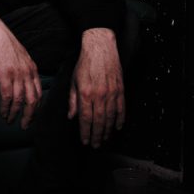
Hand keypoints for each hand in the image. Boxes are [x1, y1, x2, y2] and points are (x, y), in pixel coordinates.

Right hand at [0, 5, 41, 129]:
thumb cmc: (3, 43)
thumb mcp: (19, 56)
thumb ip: (23, 69)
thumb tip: (21, 81)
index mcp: (32, 69)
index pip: (38, 93)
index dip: (36, 107)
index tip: (31, 116)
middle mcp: (27, 73)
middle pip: (33, 100)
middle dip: (29, 116)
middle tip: (24, 126)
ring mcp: (17, 75)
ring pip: (20, 101)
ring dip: (15, 114)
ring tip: (9, 121)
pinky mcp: (5, 75)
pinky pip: (8, 97)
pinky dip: (5, 107)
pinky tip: (3, 113)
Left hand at [67, 28, 124, 147]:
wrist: (100, 48)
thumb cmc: (85, 63)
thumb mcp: (73, 80)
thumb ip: (72, 100)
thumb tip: (71, 116)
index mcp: (85, 93)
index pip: (85, 118)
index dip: (85, 132)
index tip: (85, 141)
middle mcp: (99, 95)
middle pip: (98, 121)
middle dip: (97, 135)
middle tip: (96, 145)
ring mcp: (111, 93)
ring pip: (110, 117)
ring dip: (107, 131)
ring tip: (105, 139)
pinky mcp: (120, 90)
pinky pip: (121, 108)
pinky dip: (120, 119)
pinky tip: (118, 127)